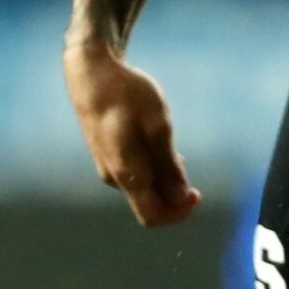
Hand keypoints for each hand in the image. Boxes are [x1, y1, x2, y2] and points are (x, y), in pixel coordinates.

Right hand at [62, 40, 201, 225]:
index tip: (197, 194)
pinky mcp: (106, 154)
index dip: (177, 213)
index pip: (151, 215)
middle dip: (172, 194)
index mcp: (125, 173)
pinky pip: (133, 172)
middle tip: (188, 165)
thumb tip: (181, 198)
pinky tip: (158, 144)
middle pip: (148, 203)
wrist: (92, 72)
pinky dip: (151, 167)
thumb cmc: (127, 95)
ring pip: (141, 186)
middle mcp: (113, 176)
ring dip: (163, 179)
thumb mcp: (158, 126)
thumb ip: (168, 164)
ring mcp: (106, 166)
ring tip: (175, 153)